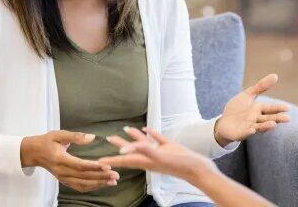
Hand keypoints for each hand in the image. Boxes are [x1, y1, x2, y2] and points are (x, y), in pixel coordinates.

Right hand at [20, 130, 119, 191]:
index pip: (79, 165)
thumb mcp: (59, 134)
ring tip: (112, 182)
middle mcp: (61, 171)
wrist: (34, 152)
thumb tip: (92, 137)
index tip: (107, 166)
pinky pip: (79, 187)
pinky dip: (91, 187)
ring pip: (82, 184)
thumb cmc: (47, 141)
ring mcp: (62, 178)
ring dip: (98, 184)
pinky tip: (102, 184)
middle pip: (83, 176)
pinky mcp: (64, 180)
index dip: (93, 166)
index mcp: (60, 159)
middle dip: (101, 177)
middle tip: (116, 175)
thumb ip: (76, 136)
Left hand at [98, 126, 217, 182]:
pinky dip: (150, 134)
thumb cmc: (179, 164)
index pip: (124, 160)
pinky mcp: (169, 147)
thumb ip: (143, 150)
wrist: (197, 168)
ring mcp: (159, 152)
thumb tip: (125, 148)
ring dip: (134, 136)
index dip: (112, 159)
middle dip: (119, 145)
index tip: (100, 161)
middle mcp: (150, 157)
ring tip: (125, 128)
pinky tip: (147, 129)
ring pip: (143, 143)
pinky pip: (156, 139)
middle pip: (131, 150)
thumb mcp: (160, 156)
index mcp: (145, 161)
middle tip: (108, 138)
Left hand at [214, 74, 290, 145]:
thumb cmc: (237, 109)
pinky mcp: (239, 133)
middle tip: (287, 119)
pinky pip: (245, 133)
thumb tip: (275, 75)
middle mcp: (256, 119)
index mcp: (258, 110)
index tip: (288, 108)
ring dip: (266, 126)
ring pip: (259, 127)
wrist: (223, 123)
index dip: (278, 108)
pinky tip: (252, 130)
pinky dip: (249, 132)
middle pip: (268, 119)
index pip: (270, 108)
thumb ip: (260, 87)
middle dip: (277, 119)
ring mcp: (248, 127)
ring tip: (274, 124)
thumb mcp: (248, 95)